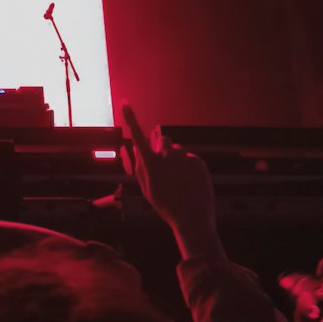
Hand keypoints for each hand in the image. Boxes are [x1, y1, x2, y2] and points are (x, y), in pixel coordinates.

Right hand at [121, 102, 220, 259]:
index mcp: (150, 163)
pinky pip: (190, 158)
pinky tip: (190, 183)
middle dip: (162, 147)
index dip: (130, 118)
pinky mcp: (197, 160)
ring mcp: (183, 157)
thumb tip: (136, 150)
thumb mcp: (147, 189)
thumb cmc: (166, 206)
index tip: (125, 103)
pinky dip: (189, 167)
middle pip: (162, 140)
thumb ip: (140, 167)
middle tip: (166, 168)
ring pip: (177, 150)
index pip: (137, 135)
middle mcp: (166, 155)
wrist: (192, 219)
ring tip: (180, 182)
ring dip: (176, 160)